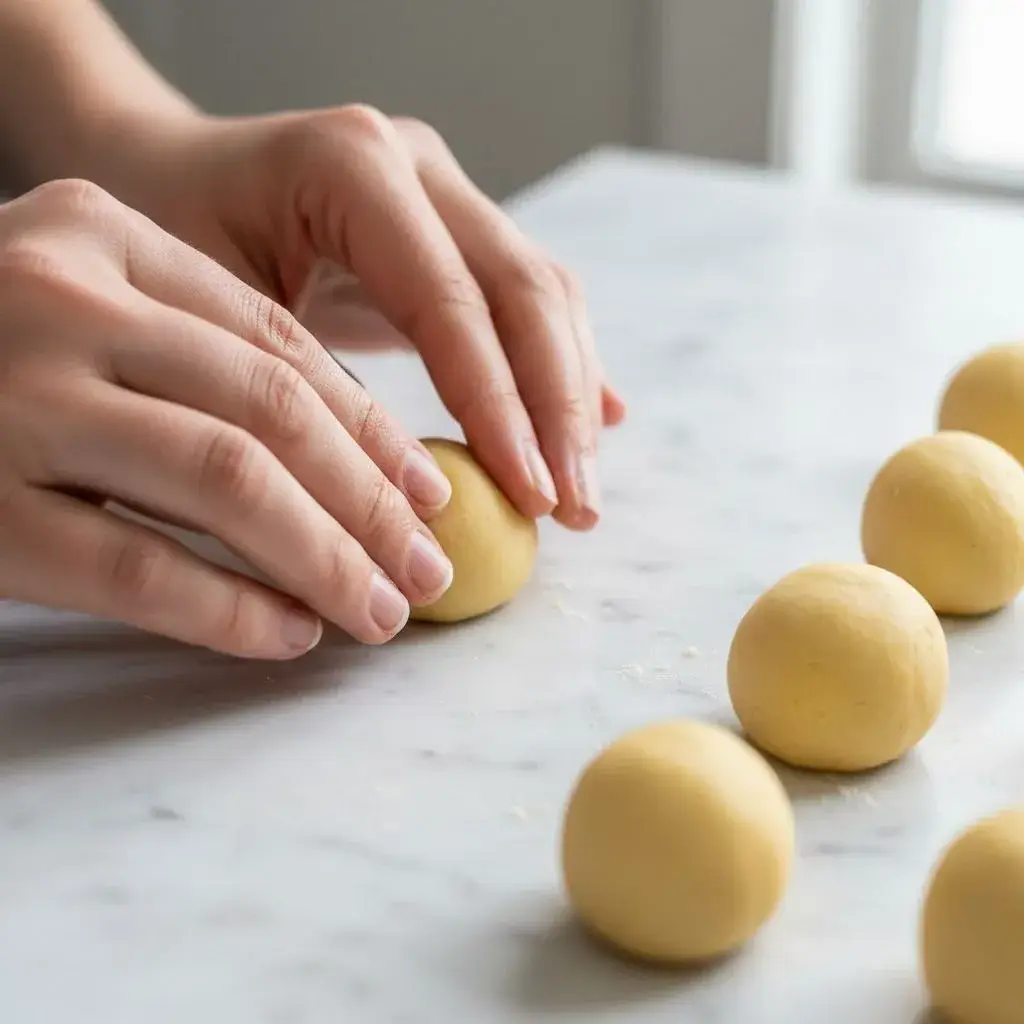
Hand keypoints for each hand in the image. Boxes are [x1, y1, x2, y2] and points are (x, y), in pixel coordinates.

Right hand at [0, 179, 456, 656]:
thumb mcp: (89, 311)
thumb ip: (207, 358)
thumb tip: (369, 457)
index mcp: (101, 236)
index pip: (279, 343)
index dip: (373, 429)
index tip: (430, 493)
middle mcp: (56, 298)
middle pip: (272, 411)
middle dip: (372, 502)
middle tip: (428, 568)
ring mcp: (8, 397)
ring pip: (226, 482)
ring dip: (326, 557)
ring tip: (381, 610)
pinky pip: (135, 567)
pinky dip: (230, 608)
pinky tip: (289, 635)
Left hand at [129, 106, 625, 529]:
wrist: (162, 179)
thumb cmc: (168, 245)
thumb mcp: (212, 319)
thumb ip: (309, 392)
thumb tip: (408, 501)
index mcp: (353, 166)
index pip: (452, 301)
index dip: (500, 406)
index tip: (530, 496)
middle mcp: (417, 166)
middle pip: (524, 292)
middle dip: (557, 411)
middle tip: (574, 508)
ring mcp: (446, 193)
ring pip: (544, 296)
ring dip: (571, 399)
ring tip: (578, 492)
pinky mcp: (457, 231)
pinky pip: (528, 301)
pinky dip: (561, 368)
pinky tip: (596, 422)